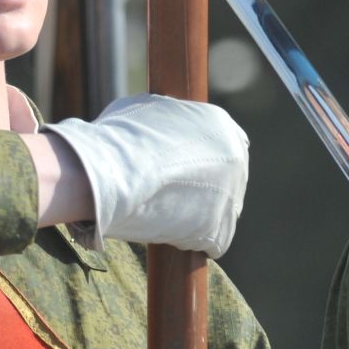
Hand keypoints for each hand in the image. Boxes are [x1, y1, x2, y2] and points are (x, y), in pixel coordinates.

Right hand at [40, 95, 248, 255]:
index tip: (183, 166)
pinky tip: (167, 232)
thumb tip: (161, 123)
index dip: (203, 157)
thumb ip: (168, 118)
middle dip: (202, 186)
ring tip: (161, 212)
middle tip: (170, 192)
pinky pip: (212, 239)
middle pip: (226, 178)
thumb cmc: (120, 138)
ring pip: (219, 210)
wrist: (113, 173)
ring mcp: (231, 196)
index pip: (224, 143)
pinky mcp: (220, 230)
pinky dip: (191, 239)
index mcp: (220, 125)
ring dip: (196, 213)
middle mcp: (235, 158)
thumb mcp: (147, 109)